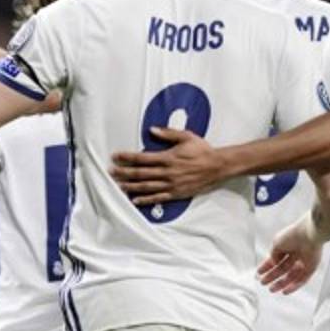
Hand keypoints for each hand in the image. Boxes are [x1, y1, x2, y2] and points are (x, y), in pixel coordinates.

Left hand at [109, 128, 225, 204]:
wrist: (218, 166)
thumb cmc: (202, 150)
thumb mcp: (186, 137)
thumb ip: (168, 133)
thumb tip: (152, 130)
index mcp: (168, 157)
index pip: (142, 158)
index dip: (127, 157)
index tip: (115, 156)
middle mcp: (167, 172)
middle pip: (141, 173)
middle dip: (124, 173)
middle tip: (110, 172)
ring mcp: (171, 184)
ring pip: (146, 186)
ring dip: (131, 186)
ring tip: (118, 186)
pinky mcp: (176, 193)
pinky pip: (158, 198)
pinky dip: (146, 200)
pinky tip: (135, 200)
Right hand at [257, 215, 321, 294]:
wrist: (309, 234)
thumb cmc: (293, 235)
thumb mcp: (276, 244)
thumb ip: (273, 255)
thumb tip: (273, 263)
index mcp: (287, 246)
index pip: (275, 259)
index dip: (266, 266)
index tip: (259, 273)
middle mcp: (295, 254)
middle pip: (282, 269)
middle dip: (272, 276)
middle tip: (263, 283)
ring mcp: (303, 262)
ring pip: (291, 276)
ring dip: (281, 283)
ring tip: (272, 289)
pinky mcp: (311, 268)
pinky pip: (302, 280)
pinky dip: (293, 286)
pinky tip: (285, 291)